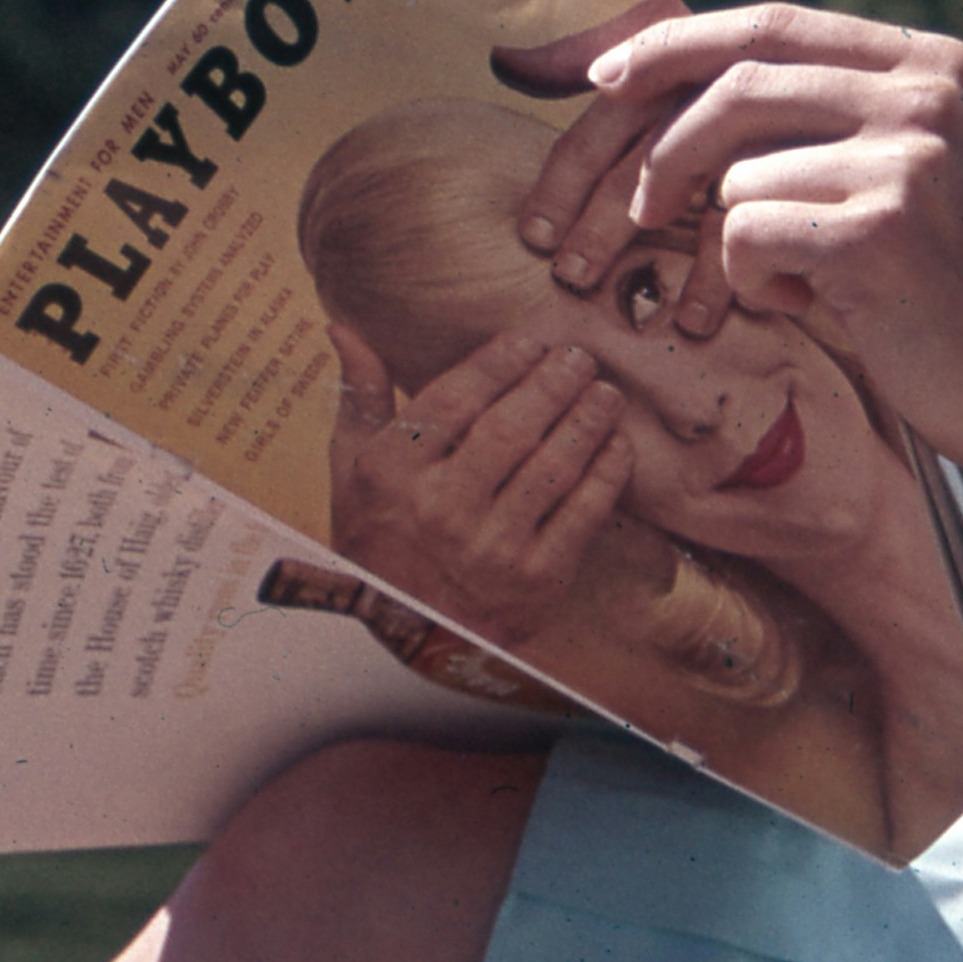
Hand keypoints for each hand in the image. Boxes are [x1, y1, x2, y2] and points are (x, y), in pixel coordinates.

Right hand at [327, 320, 632, 648]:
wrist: (412, 633)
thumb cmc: (379, 539)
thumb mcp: (352, 470)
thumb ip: (361, 397)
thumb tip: (344, 328)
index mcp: (393, 473)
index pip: (454, 401)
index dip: (498, 364)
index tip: (531, 340)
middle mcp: (441, 509)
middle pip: (510, 429)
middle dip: (552, 385)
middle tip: (578, 358)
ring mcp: (491, 547)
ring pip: (552, 468)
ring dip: (586, 423)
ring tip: (605, 394)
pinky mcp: (536, 580)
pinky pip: (582, 516)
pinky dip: (606, 476)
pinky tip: (618, 446)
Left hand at [495, 1, 962, 476]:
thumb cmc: (953, 284)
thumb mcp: (910, 166)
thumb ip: (826, 114)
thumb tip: (677, 76)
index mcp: (928, 59)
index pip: (769, 24)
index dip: (674, 46)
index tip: (602, 75)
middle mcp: (923, 91)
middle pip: (736, 84)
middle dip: (659, 146)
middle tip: (630, 207)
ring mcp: (908, 155)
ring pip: (737, 174)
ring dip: (737, 245)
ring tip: (798, 283)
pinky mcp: (881, 228)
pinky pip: (748, 236)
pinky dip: (756, 284)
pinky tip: (815, 308)